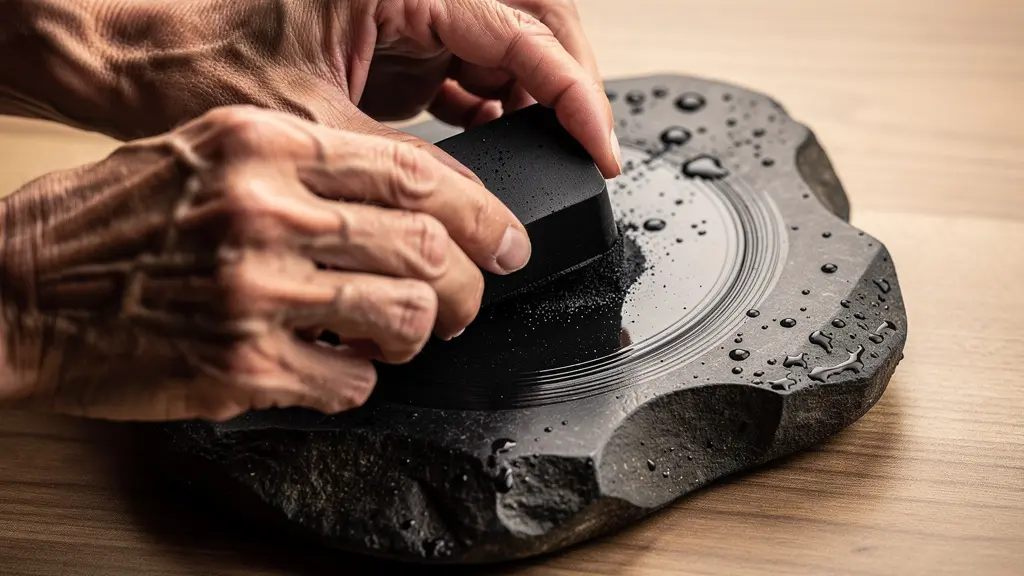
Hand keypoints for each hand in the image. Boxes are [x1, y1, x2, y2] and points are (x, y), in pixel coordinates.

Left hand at [0, 0, 620, 177]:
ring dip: (534, 95)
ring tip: (548, 151)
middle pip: (530, 18)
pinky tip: (497, 140)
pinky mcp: (391, 40)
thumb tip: (478, 210)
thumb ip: (407, 165)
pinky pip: (468, 64)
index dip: (572, 91)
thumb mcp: (316, 129)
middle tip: (588, 143)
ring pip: (505, 41)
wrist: (134, 61)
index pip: (520, 30)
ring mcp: (403, 11)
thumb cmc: (197, 69)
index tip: (599, 145)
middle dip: (568, 80)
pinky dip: (493, 105)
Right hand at [0, 105, 529, 420]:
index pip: (416, 174)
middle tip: (468, 301)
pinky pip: (352, 380)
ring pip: (406, 316)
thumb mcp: (207, 149)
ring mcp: (257, 290)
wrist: (16, 286)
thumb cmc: (112, 220)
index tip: (506, 240)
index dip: (482, 213)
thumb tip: (407, 202)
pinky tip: (337, 366)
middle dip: (470, 286)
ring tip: (401, 334)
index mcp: (264, 145)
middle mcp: (267, 211)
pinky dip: (362, 379)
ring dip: (421, 334)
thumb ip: (306, 167)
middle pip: (429, 248)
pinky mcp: (242, 365)